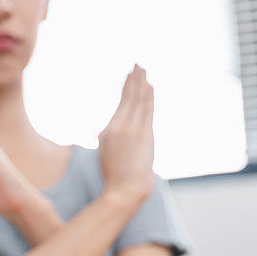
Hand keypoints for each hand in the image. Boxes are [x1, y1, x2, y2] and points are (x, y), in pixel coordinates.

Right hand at [98, 64, 155, 203]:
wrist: (123, 190)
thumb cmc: (115, 179)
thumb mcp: (106, 156)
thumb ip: (108, 140)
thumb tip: (106, 133)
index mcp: (107, 131)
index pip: (120, 104)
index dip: (126, 89)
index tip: (129, 77)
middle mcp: (118, 127)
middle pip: (128, 98)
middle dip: (133, 80)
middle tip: (137, 65)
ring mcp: (131, 130)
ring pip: (137, 101)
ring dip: (141, 83)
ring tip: (143, 69)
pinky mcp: (144, 135)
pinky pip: (146, 110)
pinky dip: (148, 96)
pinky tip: (150, 86)